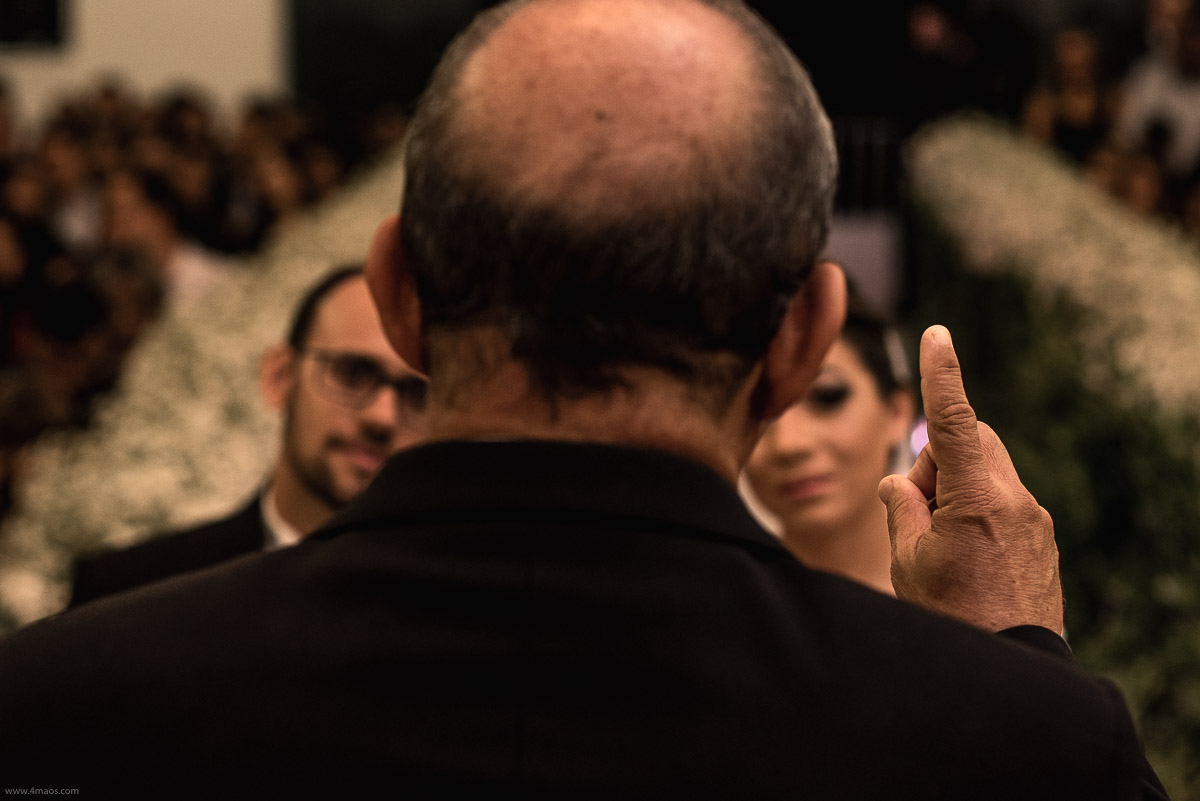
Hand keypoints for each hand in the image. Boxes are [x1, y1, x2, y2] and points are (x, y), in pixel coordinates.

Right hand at [878, 326, 1063, 633]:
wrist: (1011, 665)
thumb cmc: (952, 616)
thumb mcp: (908, 560)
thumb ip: (901, 506)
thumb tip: (902, 483)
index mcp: (977, 500)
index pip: (951, 420)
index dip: (941, 374)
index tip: (937, 334)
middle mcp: (1014, 499)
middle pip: (971, 440)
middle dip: (937, 459)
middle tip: (918, 508)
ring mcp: (1033, 518)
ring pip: (986, 470)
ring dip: (955, 487)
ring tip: (942, 544)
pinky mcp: (1040, 537)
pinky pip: (1002, 500)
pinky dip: (975, 510)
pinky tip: (966, 557)